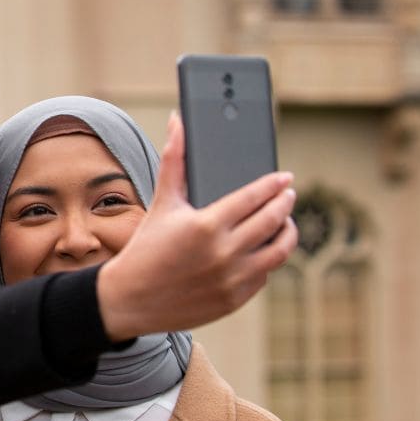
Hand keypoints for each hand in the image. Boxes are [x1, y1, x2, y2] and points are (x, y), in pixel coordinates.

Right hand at [96, 112, 297, 340]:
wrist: (131, 299)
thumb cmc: (146, 247)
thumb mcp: (161, 202)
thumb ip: (174, 159)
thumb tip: (178, 121)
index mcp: (206, 224)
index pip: (255, 196)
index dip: (274, 184)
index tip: (285, 177)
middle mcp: (224, 252)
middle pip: (273, 220)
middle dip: (285, 203)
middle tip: (288, 194)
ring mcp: (232, 278)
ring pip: (279, 250)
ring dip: (287, 231)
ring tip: (284, 221)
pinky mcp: (235, 299)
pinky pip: (265, 274)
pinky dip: (268, 258)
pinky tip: (264, 247)